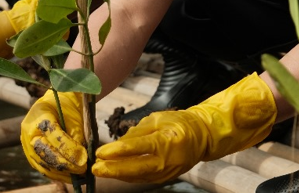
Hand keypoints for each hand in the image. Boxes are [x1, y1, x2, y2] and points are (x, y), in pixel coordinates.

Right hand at [22, 90, 90, 183]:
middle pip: (45, 152)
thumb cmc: (67, 110)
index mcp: (39, 116)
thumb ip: (76, 136)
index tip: (84, 159)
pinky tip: (70, 177)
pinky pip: (43, 169)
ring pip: (43, 164)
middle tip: (83, 169)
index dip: (69, 149)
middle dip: (65, 164)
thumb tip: (81, 159)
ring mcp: (27, 145)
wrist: (56, 105)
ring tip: (79, 175)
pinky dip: (57, 175)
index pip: (53, 136)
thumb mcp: (74, 118)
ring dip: (62, 172)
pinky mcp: (31, 156)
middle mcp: (28, 132)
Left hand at [93, 74, 276, 182]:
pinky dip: (128, 176)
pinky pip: (143, 178)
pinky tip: (115, 172)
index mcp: (166, 142)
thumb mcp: (158, 119)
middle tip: (95, 168)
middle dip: (113, 170)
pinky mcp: (166, 177)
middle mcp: (168, 161)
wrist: (203, 137)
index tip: (100, 152)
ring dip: (117, 174)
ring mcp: (168, 172)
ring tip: (100, 170)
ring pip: (138, 177)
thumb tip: (118, 144)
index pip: (138, 148)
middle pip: (136, 169)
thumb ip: (138, 132)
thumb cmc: (178, 124)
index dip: (117, 151)